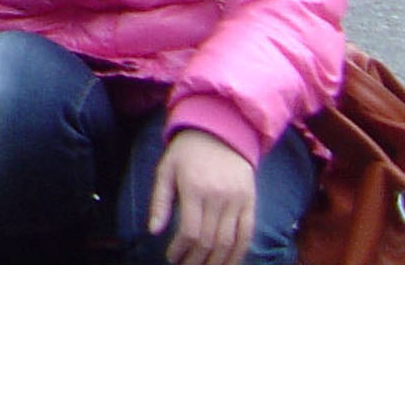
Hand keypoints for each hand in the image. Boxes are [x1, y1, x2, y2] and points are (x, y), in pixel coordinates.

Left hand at [147, 128, 258, 263]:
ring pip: (229, 241)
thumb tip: (153, 231)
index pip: (190, 231)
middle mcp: (218, 196)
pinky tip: (229, 264)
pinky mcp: (250, 201)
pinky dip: (239, 252)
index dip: (181, 250)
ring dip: (217, 262)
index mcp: (194, 188)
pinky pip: (248, 233)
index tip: (172, 258)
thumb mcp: (166, 169)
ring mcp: (237, 200)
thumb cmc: (187, 152)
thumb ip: (160, 201)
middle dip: (196, 261)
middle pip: (210, 240)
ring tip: (204, 273)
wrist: (220, 130)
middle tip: (186, 271)